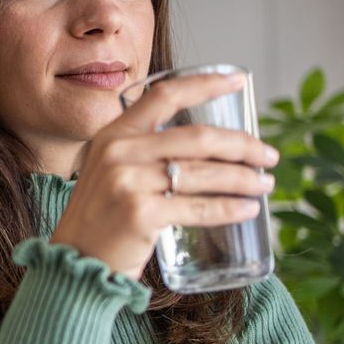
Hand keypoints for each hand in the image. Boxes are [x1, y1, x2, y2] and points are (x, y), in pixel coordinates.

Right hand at [50, 72, 278, 278]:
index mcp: (112, 134)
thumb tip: (206, 147)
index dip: (205, 84)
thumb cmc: (101, 220)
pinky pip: (198, 207)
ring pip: (203, 173)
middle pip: (197, 137)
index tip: (239, 79)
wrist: (75, 263)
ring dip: (243, 179)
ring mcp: (128, 182)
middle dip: (242, 145)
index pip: (164, 95)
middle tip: (269, 155)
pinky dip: (229, 208)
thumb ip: (143, 154)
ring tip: (264, 184)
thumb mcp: (111, 172)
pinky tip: (248, 209)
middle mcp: (118, 152)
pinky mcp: (140, 214)